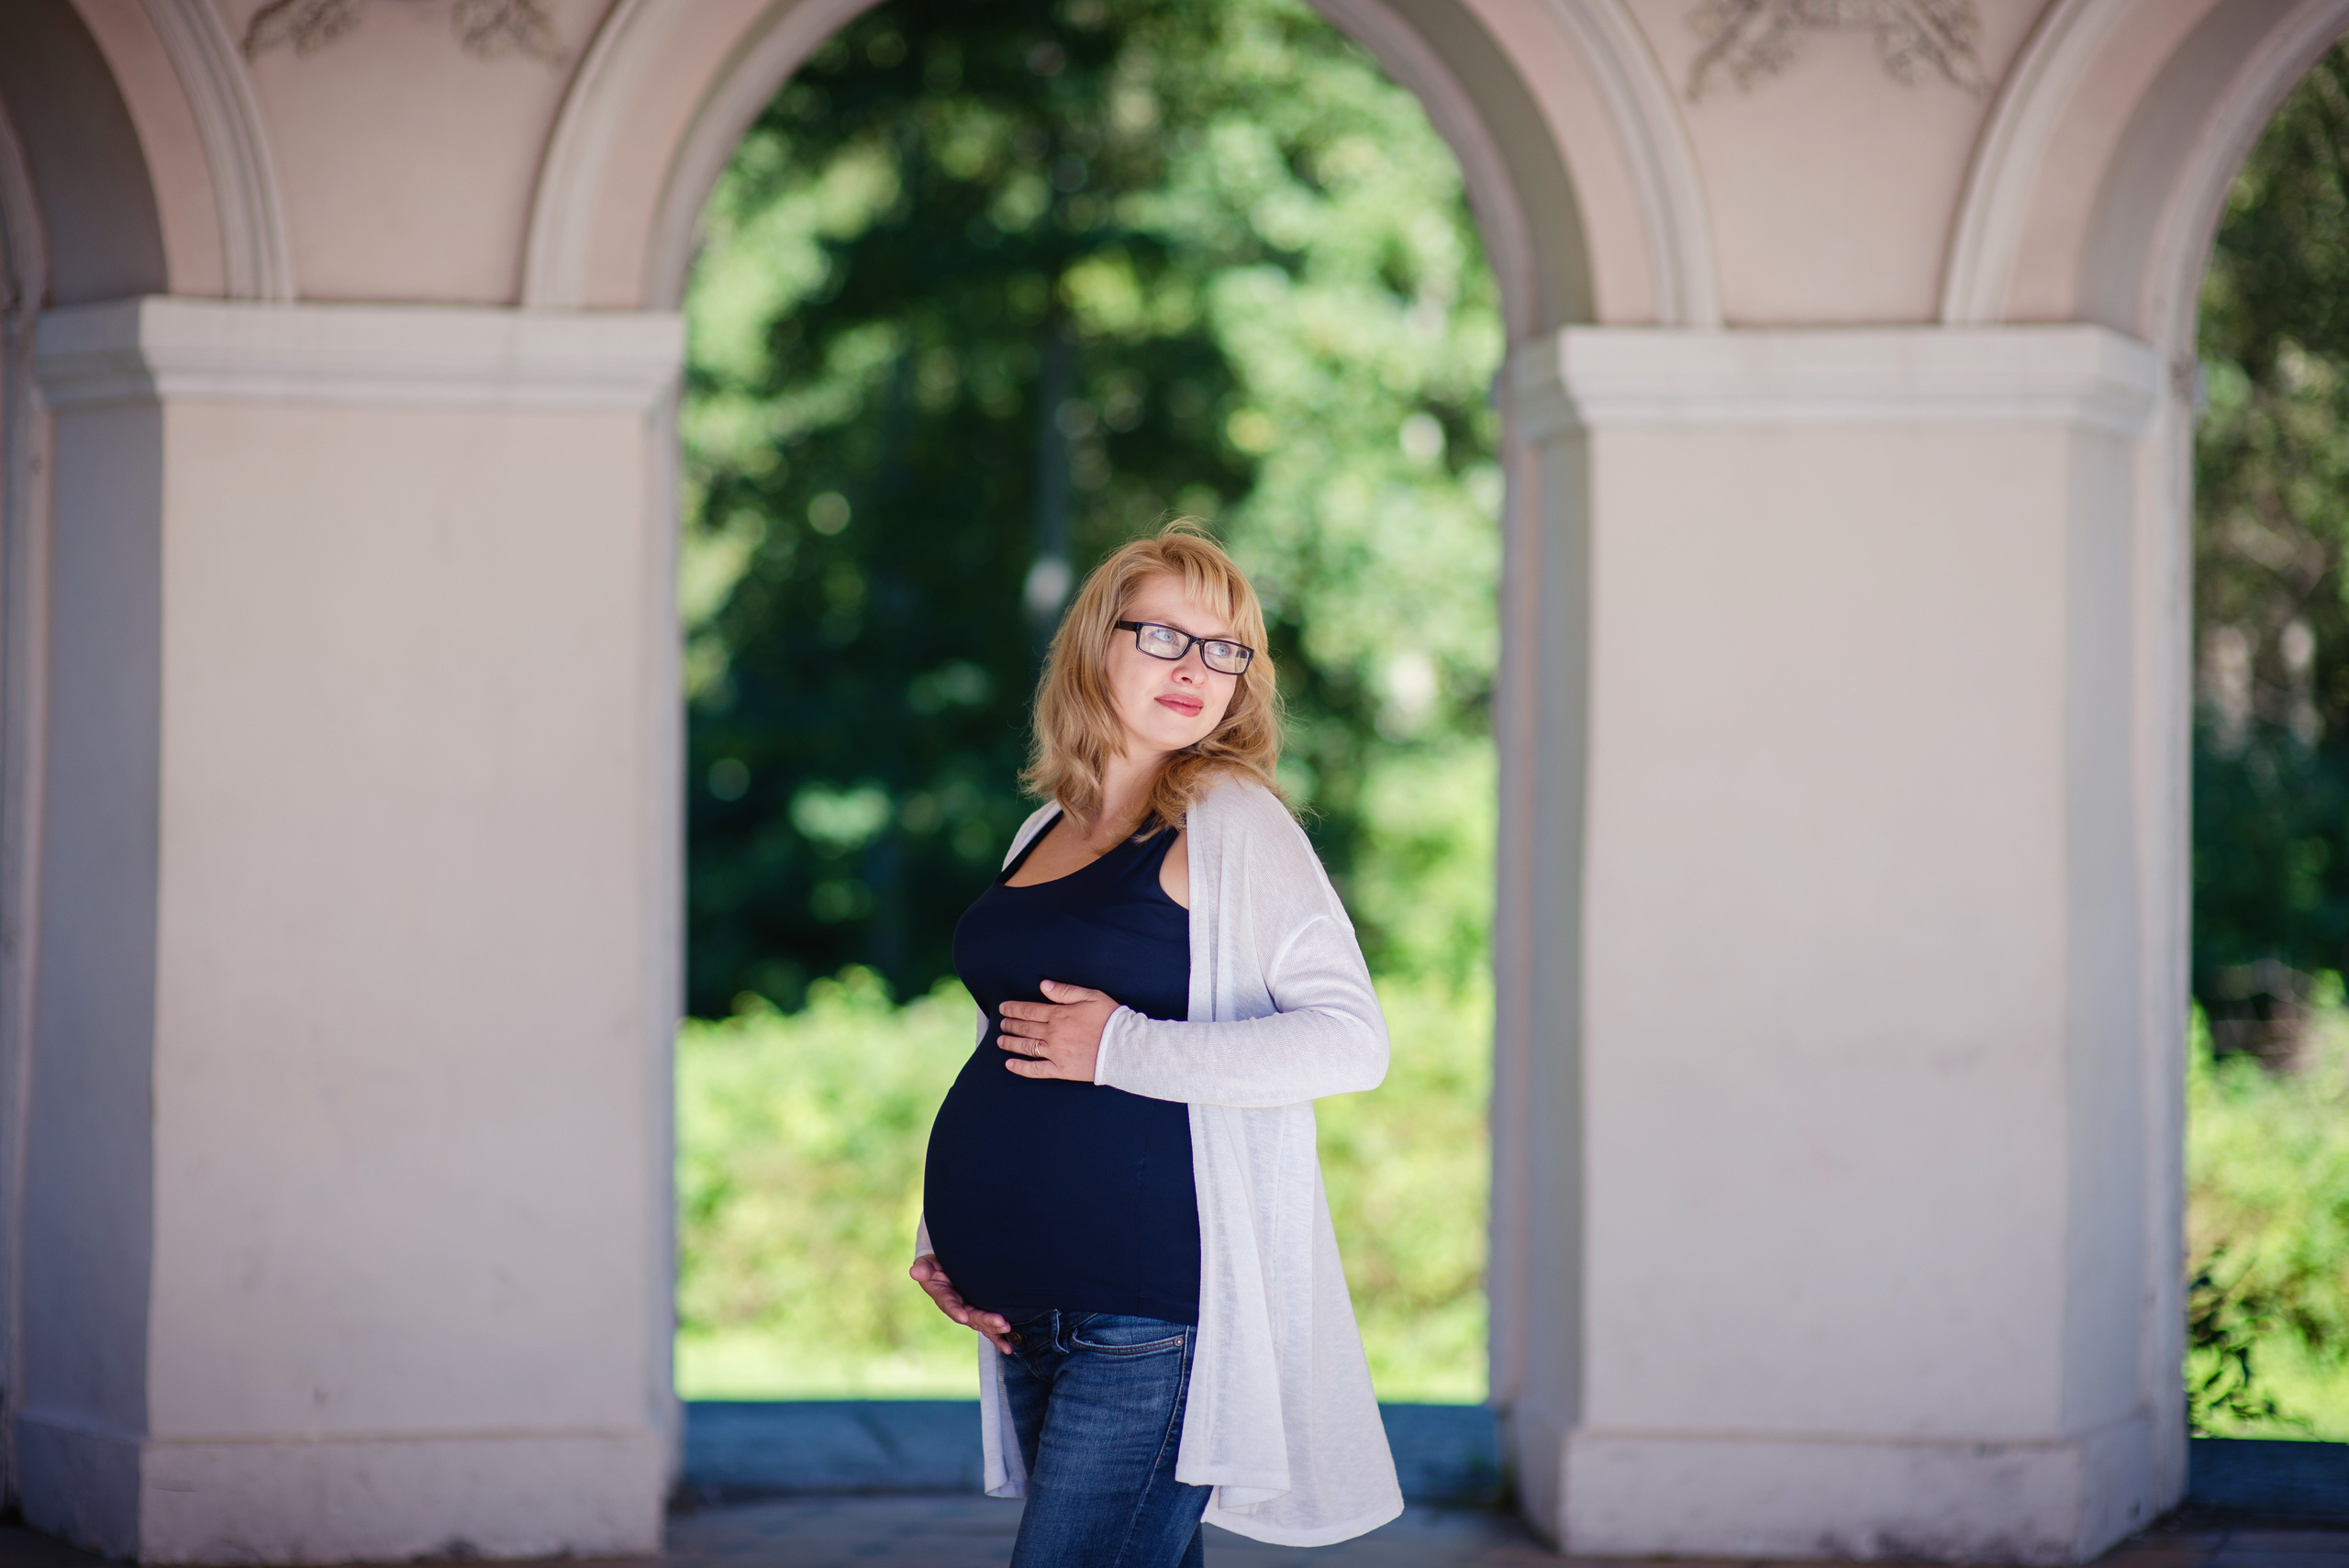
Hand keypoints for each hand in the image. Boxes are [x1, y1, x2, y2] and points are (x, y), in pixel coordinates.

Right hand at [909, 1253, 1014, 1353]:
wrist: (946, 1268)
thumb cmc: (935, 1266)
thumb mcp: (927, 1265)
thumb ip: (924, 1268)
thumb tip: (915, 1271)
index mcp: (943, 1296)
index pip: (949, 1304)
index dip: (955, 1310)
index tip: (962, 1316)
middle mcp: (956, 1308)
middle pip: (970, 1317)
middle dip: (985, 1320)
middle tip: (1000, 1322)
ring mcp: (968, 1312)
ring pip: (981, 1323)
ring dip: (994, 1328)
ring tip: (1006, 1328)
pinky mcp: (978, 1313)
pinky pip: (988, 1327)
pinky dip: (998, 1337)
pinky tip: (1008, 1347)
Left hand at [998, 980, 1117, 1081]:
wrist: (1124, 1047)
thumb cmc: (1111, 1019)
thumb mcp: (1091, 996)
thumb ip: (1065, 991)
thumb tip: (1043, 986)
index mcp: (1059, 1014)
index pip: (1029, 1010)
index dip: (1014, 1008)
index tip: (1004, 1008)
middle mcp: (1053, 1034)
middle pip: (1025, 1028)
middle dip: (1010, 1024)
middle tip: (1002, 1024)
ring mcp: (1055, 1053)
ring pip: (1026, 1047)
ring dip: (1010, 1043)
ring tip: (1001, 1041)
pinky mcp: (1061, 1070)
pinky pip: (1036, 1070)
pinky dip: (1021, 1068)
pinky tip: (1010, 1064)